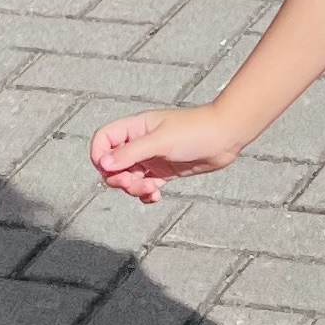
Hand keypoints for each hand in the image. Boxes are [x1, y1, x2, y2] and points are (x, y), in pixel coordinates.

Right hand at [91, 104, 250, 200]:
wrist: (225, 137)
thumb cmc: (195, 131)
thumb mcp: (160, 142)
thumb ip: (130, 153)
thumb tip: (103, 164)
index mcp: (135, 128)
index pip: (104, 139)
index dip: (99, 155)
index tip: (108, 169)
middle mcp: (140, 142)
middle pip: (112, 164)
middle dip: (118, 178)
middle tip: (132, 183)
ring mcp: (151, 158)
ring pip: (128, 178)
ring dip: (134, 188)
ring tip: (151, 190)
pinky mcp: (163, 172)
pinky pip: (145, 187)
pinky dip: (145, 194)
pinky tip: (155, 196)